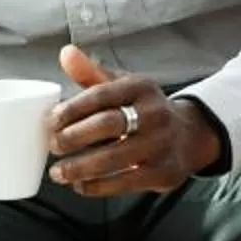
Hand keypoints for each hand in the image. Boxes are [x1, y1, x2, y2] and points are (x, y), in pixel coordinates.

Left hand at [46, 44, 220, 196]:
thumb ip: (91, 73)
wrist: (188, 135)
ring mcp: (161, 144)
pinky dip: (97, 186)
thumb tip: (65, 53)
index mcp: (141, 87)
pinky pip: (125, 182)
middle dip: (74, 137)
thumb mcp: (122, 86)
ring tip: (58, 172)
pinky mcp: (163, 172)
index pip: (101, 95)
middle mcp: (155, 113)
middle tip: (53, 146)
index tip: (52, 121)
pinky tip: (80, 185)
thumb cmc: (144, 110)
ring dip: (80, 167)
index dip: (72, 109)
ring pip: (114, 157)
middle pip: (108, 125)